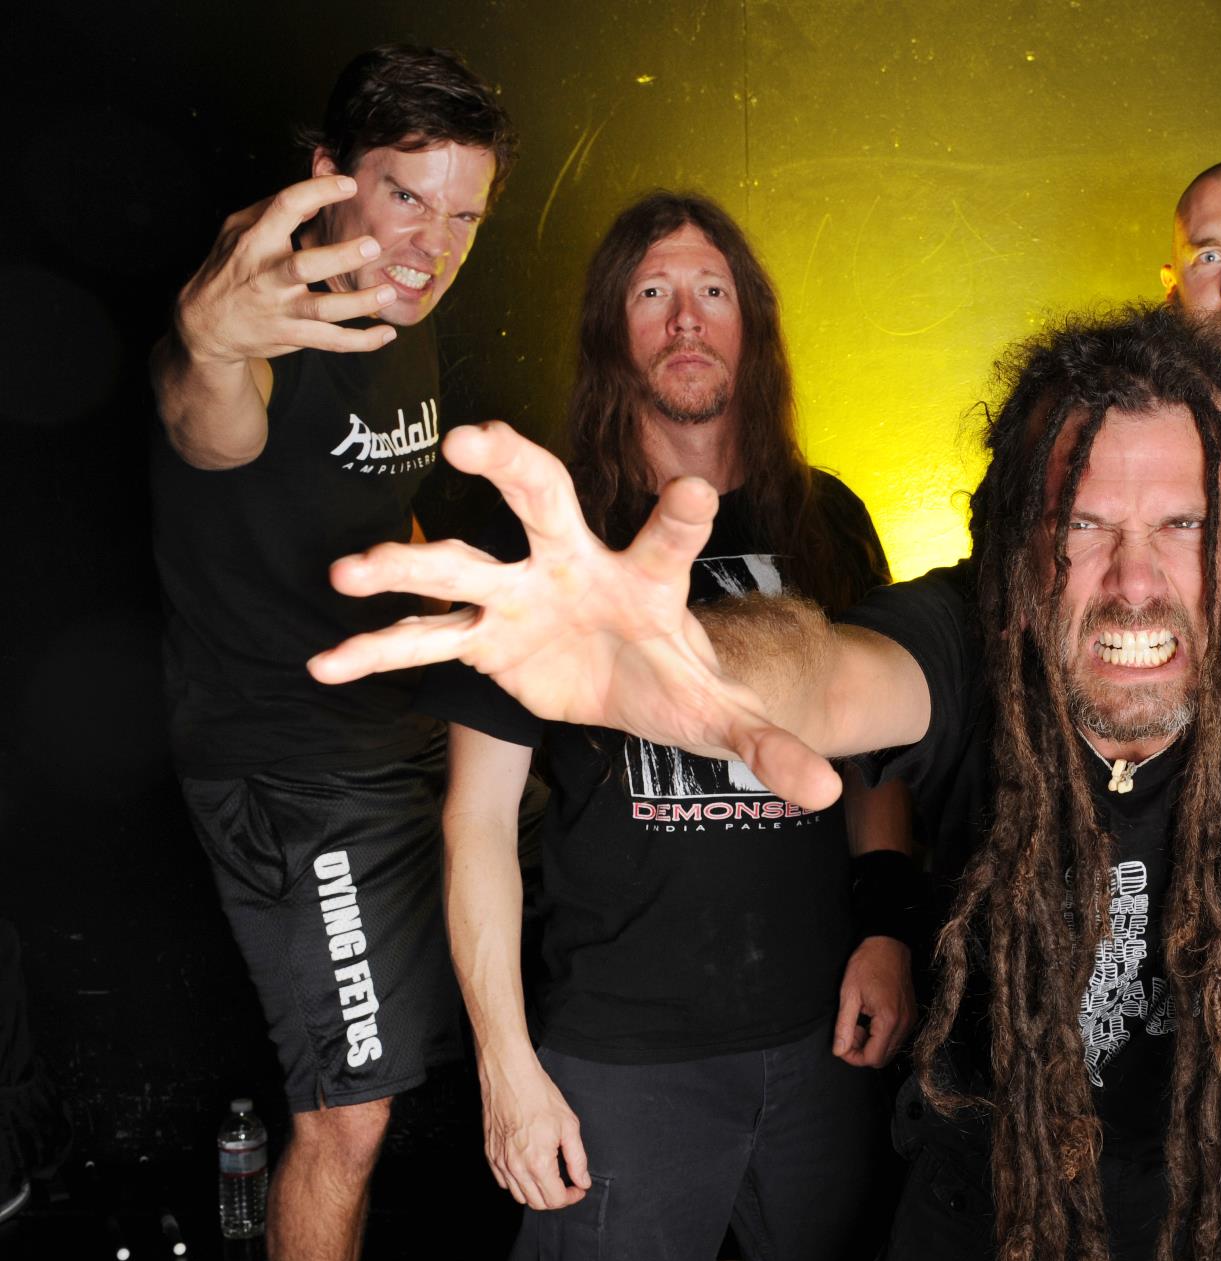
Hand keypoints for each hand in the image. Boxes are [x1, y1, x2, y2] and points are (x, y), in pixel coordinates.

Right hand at [172, 175, 399, 365]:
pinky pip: (332, 341)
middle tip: (373, 246)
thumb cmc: (230, 268)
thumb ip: (271, 211)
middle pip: (305, 266)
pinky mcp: (294, 336)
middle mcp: (268, 277)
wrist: (207, 324)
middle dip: (340, 257)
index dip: (317, 193)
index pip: (285, 209)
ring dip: (360, 302)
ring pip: (324, 309)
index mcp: (255, 242)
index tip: (349, 185)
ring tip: (390, 292)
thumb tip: (313, 197)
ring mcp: (282, 310)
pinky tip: (387, 334)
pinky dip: (362, 342)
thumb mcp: (237, 231)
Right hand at [307, 422, 842, 809]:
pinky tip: (324, 664)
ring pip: (459, 567)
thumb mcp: (724, 716)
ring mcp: (518, 596)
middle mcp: (572, 566)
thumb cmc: (675, 675)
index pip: (669, 540)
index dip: (680, 518)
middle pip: (541, 500)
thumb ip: (768, 745)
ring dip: (405, 567)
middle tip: (474, 439)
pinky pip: (423, 642)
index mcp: (644, 577)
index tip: (694, 494)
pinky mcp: (482, 640)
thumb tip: (825, 789)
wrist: (628, 682)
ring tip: (350, 571)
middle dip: (510, 467)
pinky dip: (374, 652)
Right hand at [479, 1053, 590, 1209]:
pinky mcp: (490, 1155)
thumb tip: (582, 1181)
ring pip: (519, 1196)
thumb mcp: (569, 1126)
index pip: (555, 1199)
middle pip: (536, 1203)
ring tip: (550, 1177)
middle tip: (568, 1185)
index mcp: (538, 1162)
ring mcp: (500, 1162)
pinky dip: (519, 1183)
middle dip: (556, 1198)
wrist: (510, 1078)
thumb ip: (577, 1159)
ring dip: (537, 1193)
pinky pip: (504, 1182)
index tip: (578, 1188)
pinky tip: (530, 1170)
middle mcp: (515, 1167)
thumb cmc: (539, 1096)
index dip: (571, 1198)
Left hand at [834, 936, 918, 1067]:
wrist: (888, 945)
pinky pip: (896, 1038)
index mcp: (889, 1019)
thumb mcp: (849, 994)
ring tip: (859, 1022)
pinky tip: (869, 1019)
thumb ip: (843, 1026)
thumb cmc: (868, 964)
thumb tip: (839, 1051)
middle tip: (850, 1031)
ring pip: (889, 1050)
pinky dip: (881, 1036)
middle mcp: (904, 1023)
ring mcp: (910, 1020)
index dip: (853, 1057)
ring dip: (871, 1044)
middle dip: (862, 1051)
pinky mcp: (911, 1015)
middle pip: (882, 1058)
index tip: (842, 1043)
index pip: (872, 1058)